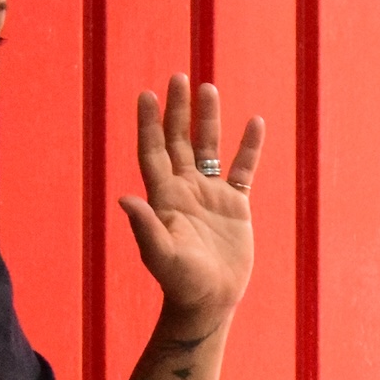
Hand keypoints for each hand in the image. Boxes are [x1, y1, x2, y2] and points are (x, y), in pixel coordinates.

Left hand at [119, 74, 260, 330]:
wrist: (209, 301)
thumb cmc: (181, 282)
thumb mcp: (161, 255)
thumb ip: (145, 227)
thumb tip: (125, 199)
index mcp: (164, 197)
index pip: (154, 151)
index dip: (149, 123)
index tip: (146, 94)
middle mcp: (184, 190)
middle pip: (179, 141)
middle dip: (177, 110)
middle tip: (178, 78)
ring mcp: (210, 196)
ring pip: (208, 148)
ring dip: (207, 120)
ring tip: (208, 88)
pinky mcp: (235, 206)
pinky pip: (242, 168)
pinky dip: (249, 146)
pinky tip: (255, 123)